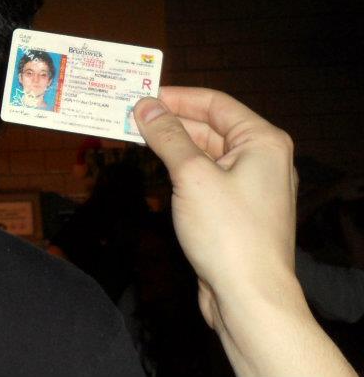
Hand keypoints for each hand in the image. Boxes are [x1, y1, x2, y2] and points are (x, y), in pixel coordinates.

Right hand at [134, 87, 296, 310]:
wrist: (249, 297)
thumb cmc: (228, 232)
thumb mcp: (191, 175)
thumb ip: (167, 136)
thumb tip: (144, 106)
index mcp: (262, 142)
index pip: (215, 103)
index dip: (176, 97)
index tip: (141, 95)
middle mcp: (262, 159)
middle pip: (210, 126)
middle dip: (170, 121)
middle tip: (130, 116)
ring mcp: (250, 186)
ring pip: (206, 152)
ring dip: (172, 145)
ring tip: (135, 137)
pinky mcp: (236, 209)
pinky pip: (206, 176)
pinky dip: (181, 168)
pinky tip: (157, 167)